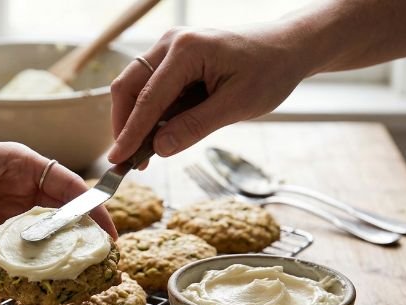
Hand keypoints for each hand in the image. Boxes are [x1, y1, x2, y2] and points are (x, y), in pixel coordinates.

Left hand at [0, 128, 116, 278]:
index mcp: (22, 165)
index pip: (69, 187)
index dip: (93, 211)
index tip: (109, 237)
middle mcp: (20, 188)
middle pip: (61, 215)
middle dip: (78, 239)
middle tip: (97, 267)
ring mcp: (4, 211)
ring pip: (37, 237)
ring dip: (48, 257)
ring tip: (69, 282)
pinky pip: (10, 252)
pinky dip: (19, 267)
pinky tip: (27, 285)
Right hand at [107, 25, 309, 162]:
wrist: (288, 47)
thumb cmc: (270, 70)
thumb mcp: (237, 105)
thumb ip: (195, 127)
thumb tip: (159, 148)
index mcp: (187, 50)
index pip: (148, 98)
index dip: (130, 132)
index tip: (117, 159)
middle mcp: (171, 42)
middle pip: (129, 87)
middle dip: (125, 125)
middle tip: (129, 160)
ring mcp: (170, 47)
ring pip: (136, 87)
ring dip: (137, 120)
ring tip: (146, 153)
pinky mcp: (174, 57)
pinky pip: (151, 86)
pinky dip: (151, 112)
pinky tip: (161, 134)